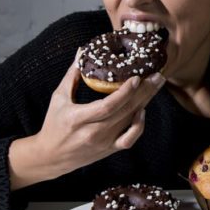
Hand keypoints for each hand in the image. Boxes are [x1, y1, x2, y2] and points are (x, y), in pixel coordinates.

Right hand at [9, 55, 164, 188]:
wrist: (52, 157)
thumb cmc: (54, 124)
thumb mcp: (58, 98)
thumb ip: (72, 76)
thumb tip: (81, 52)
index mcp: (78, 119)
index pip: (107, 106)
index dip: (124, 92)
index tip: (137, 77)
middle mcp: (94, 132)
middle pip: (124, 111)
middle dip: (144, 92)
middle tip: (158, 76)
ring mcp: (104, 142)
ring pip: (130, 121)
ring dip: (145, 102)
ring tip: (155, 85)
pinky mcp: (109, 149)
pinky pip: (130, 139)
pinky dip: (139, 126)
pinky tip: (143, 110)